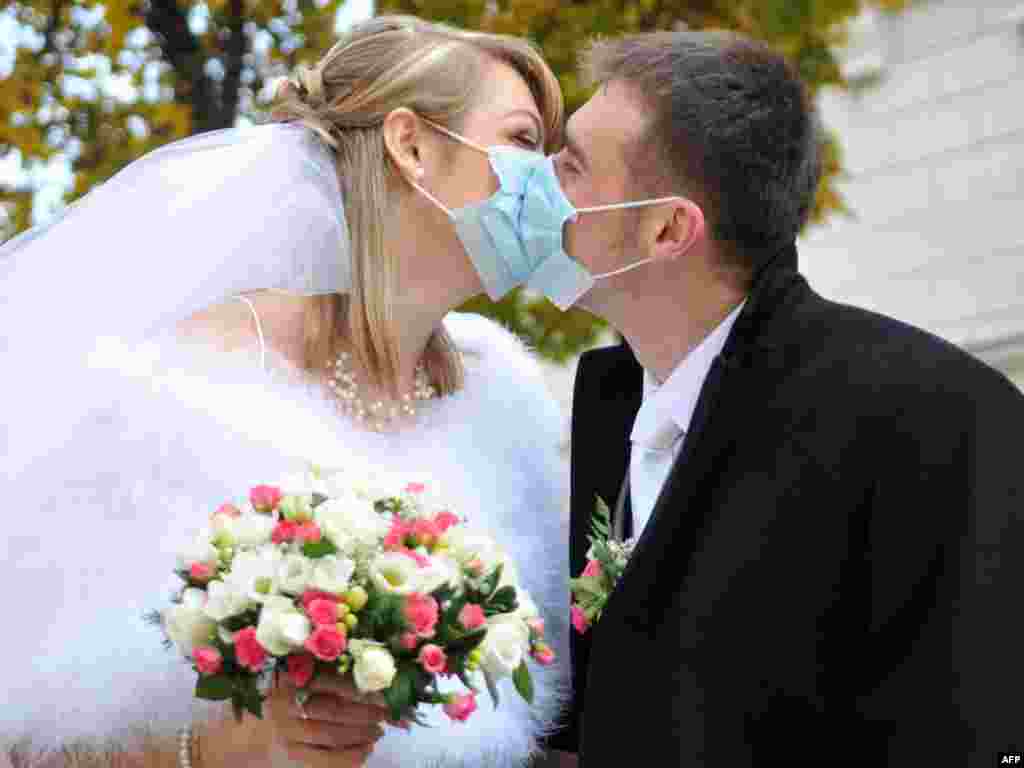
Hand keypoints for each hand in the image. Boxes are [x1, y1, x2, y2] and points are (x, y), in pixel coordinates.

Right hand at [198, 670, 392, 767]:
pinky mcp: (288, 757)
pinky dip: (351, 756)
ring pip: (334, 734)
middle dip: (369, 711)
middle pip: (336, 708)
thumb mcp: (293, 677)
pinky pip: (326, 760)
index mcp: (288, 675)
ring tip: (379, 730)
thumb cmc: (276, 701)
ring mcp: (285, 732)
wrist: (235, 738)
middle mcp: (284, 703)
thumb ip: (324, 672)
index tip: (386, 687)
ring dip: (363, 733)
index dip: (362, 686)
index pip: (332, 681)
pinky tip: (364, 751)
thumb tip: (372, 674)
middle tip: (390, 711)